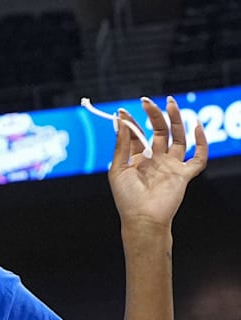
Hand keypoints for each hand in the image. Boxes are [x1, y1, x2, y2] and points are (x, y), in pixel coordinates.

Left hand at [108, 96, 207, 230]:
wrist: (142, 218)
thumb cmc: (127, 198)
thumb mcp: (117, 169)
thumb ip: (121, 145)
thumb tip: (119, 121)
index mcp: (138, 159)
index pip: (138, 135)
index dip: (132, 123)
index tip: (125, 110)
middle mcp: (156, 160)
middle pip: (159, 132)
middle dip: (154, 116)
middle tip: (147, 101)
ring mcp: (172, 166)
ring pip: (178, 138)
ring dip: (175, 120)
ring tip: (170, 103)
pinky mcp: (184, 174)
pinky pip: (199, 157)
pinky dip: (201, 142)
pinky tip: (197, 127)